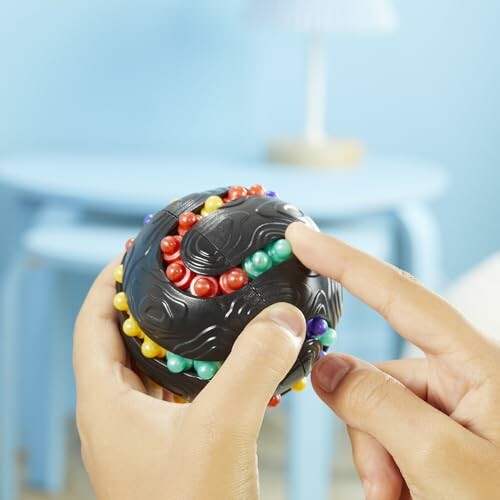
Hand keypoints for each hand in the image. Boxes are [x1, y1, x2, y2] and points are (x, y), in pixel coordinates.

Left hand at [73, 258, 305, 499]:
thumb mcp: (220, 432)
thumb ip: (251, 367)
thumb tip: (282, 316)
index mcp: (106, 403)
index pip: (92, 324)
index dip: (105, 284)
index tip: (134, 252)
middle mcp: (117, 414)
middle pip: (120, 340)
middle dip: (145, 303)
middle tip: (181, 273)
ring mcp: (143, 433)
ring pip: (150, 367)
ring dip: (172, 337)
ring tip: (205, 306)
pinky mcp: (170, 446)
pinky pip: (176, 392)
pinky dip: (195, 368)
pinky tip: (227, 360)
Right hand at [286, 222, 499, 499]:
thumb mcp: (440, 460)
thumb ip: (375, 403)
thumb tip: (326, 368)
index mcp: (480, 365)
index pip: (399, 296)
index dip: (345, 261)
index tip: (304, 238)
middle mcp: (463, 377)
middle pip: (378, 375)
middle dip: (370, 431)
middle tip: (390, 487)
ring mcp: (450, 407)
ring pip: (376, 411)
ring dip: (378, 460)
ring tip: (404, 499)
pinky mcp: (437, 431)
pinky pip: (388, 435)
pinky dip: (386, 468)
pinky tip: (408, 495)